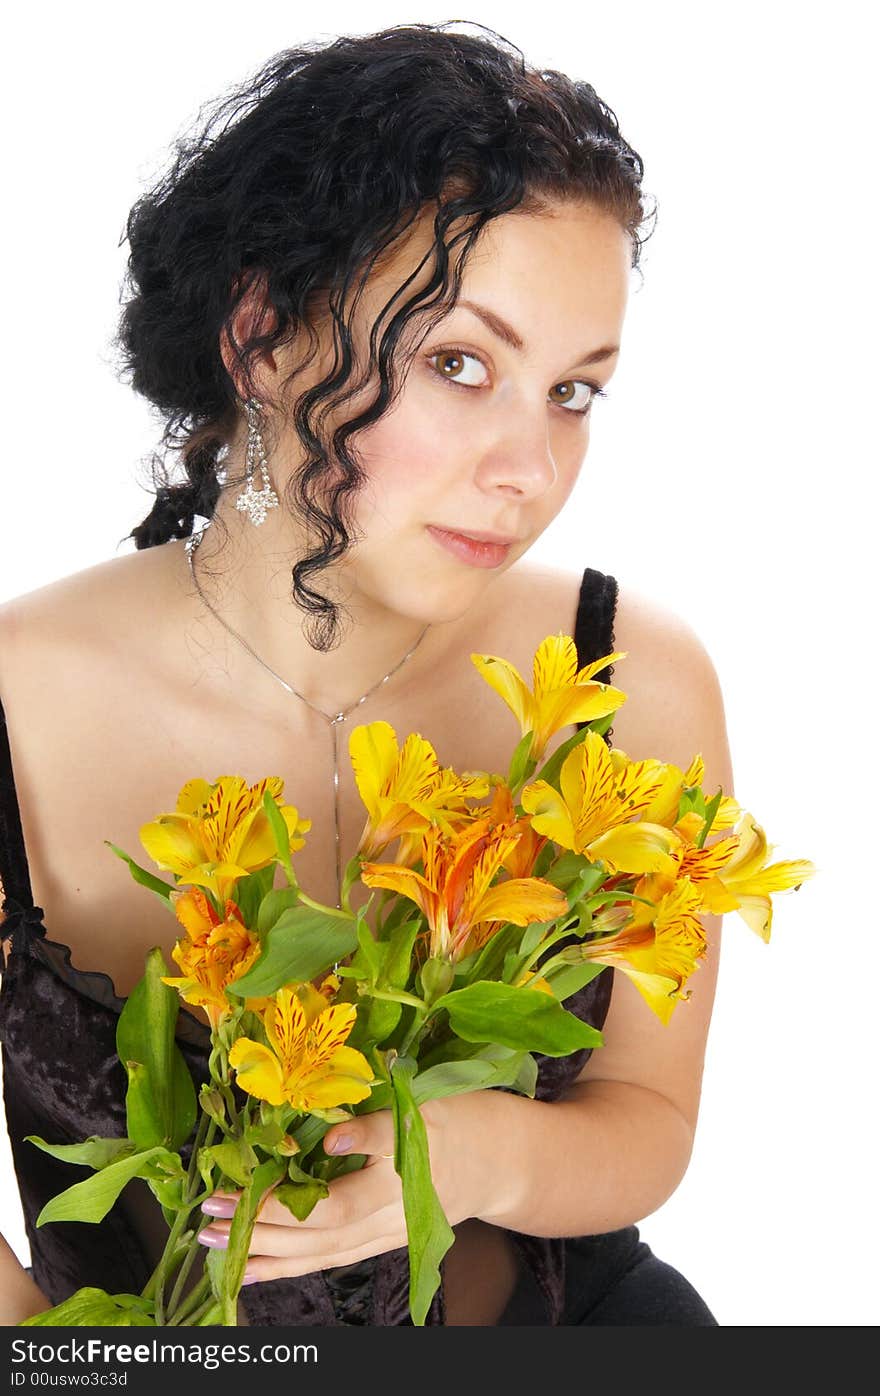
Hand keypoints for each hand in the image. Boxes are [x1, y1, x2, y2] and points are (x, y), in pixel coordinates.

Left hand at [197, 1089, 515, 1283]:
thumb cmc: (463, 1120)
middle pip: (312, 1237)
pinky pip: (326, 1260)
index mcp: (396, 1184)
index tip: (235, 1188)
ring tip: (212, 1245)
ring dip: (262, 1253)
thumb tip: (330, 1140)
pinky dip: (286, 1266)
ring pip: (315, 1256)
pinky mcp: (378, 1241)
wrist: (503, 1161)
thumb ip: (375, 1126)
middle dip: (255, 1229)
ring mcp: (382, 1236)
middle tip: (207, 1215)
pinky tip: (251, 1266)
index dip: (281, 1202)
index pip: (328, 1206)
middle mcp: (385, 1220)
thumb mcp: (424, 1107)